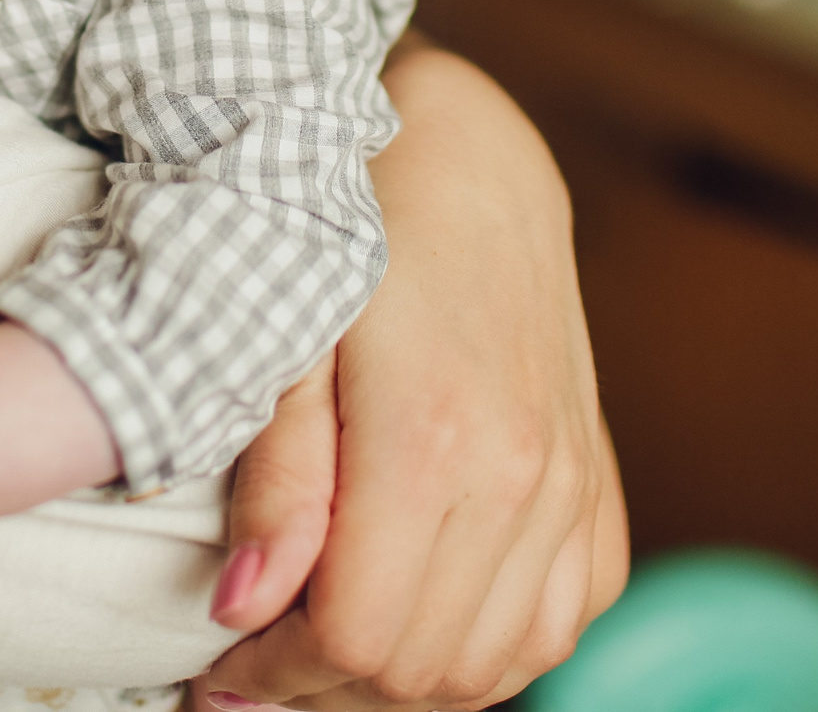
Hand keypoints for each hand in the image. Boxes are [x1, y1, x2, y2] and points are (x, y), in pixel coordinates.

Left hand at [198, 42, 628, 708]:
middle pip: (424, 669)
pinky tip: (419, 608)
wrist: (463, 157)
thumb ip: (275, 480)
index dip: (275, 672)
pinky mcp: (598, 487)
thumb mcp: (285, 336)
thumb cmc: (350, 231)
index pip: (358, 637)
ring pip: (496, 666)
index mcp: (437, 439)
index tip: (218, 659)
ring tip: (326, 641)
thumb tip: (242, 610)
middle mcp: (527, 477)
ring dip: (405, 679)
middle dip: (325, 687)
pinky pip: (558, 623)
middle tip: (254, 659)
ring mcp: (575, 486)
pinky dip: (487, 645)